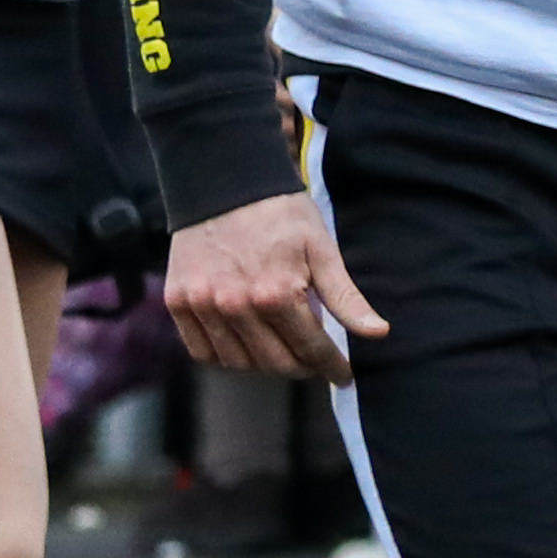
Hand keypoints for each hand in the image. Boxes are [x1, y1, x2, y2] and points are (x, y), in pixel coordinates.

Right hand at [163, 193, 387, 382]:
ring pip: (238, 363)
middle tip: (315, 362)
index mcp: (276, 295)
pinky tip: (245, 346)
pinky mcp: (178, 302)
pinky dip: (225, 356)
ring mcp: (202, 306)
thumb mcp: (322, 249)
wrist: (223, 181)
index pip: (311, 349)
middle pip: (275, 363)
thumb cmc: (280, 213)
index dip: (331, 367)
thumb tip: (378, 334)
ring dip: (264, 364)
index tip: (343, 376)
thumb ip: (346, 297)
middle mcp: (235, 307)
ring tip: (283, 352)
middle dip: (302, 368)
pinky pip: (202, 350)